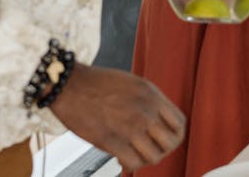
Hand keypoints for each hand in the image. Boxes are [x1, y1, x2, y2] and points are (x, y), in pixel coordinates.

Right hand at [49, 64, 185, 172]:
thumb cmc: (98, 83)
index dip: (174, 135)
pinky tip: (121, 158)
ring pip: (154, 157)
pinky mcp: (110, 141)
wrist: (69, 84)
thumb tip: (161, 121)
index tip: (164, 138)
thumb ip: (151, 102)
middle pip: (171, 143)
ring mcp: (129, 127)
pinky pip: (133, 163)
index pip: (180, 124)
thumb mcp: (135, 84)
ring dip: (145, 159)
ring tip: (134, 154)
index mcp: (153, 96)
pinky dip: (130, 165)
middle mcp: (145, 112)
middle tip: (149, 149)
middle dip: (162, 149)